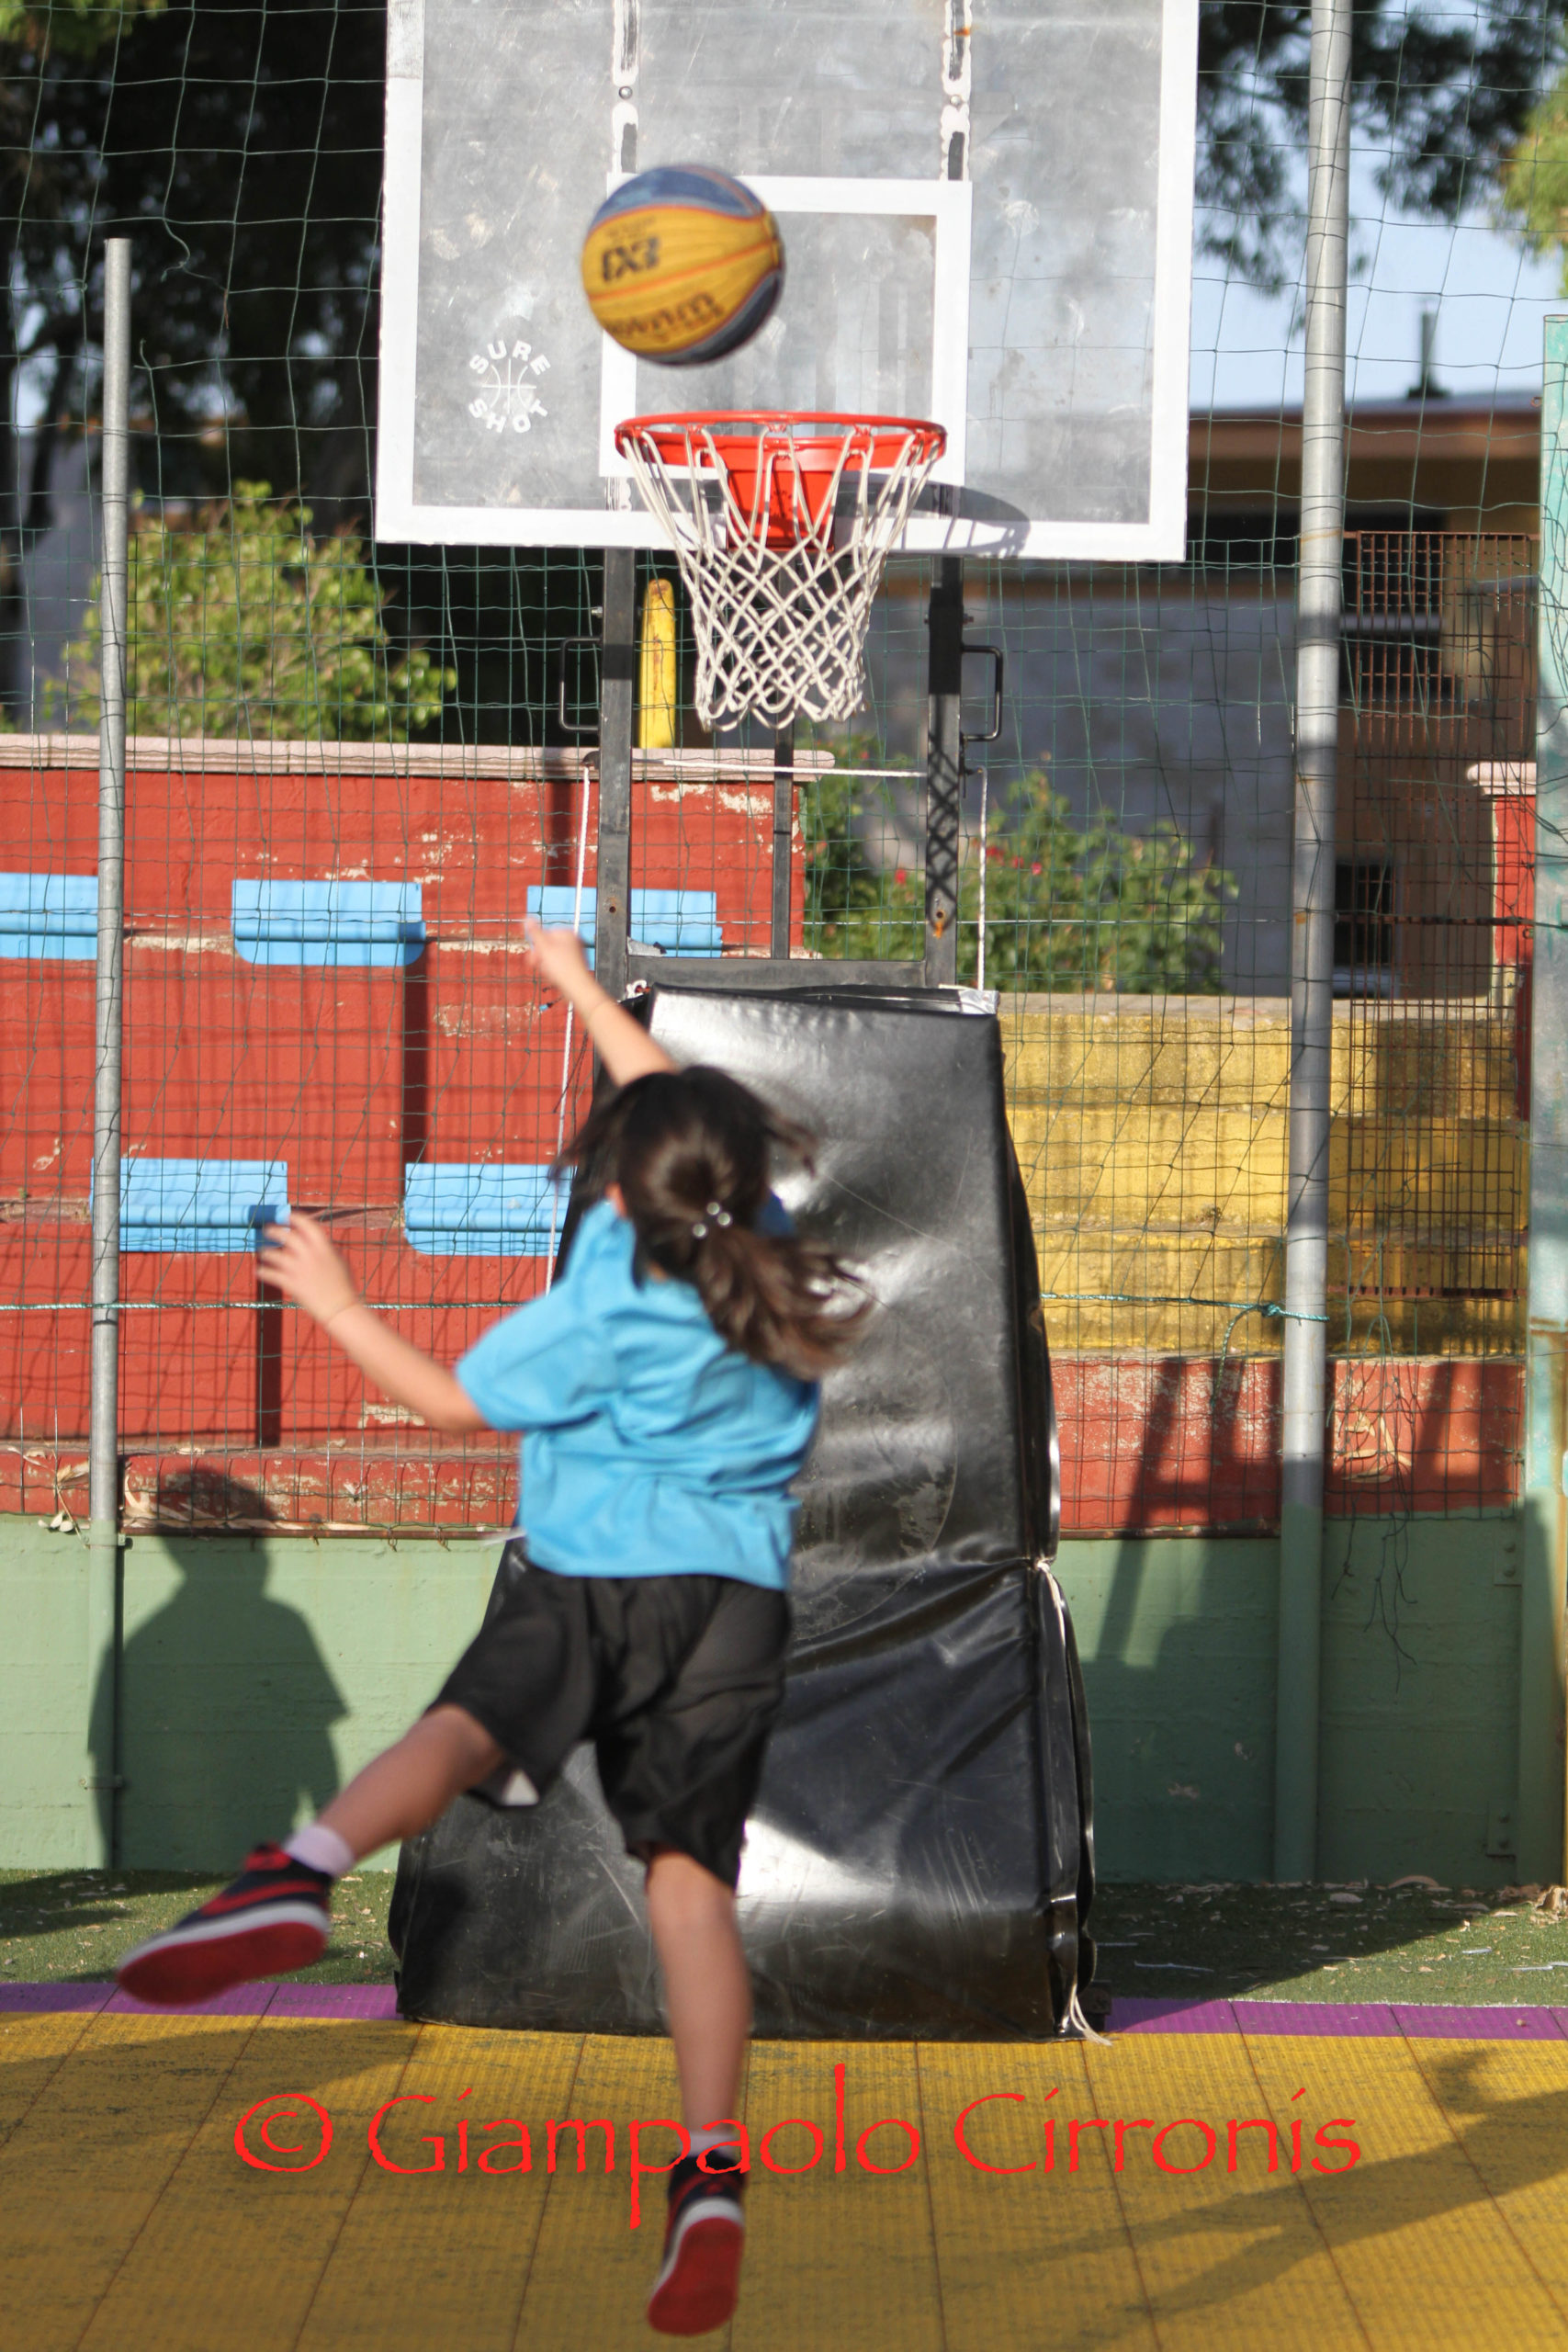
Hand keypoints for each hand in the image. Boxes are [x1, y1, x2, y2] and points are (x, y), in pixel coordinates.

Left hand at [257, 1210, 359, 1326]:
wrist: (341, 1308)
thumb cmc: (343, 1285)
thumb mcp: (338, 1261)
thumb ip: (325, 1249)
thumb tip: (312, 1241)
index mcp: (324, 1247)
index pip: (307, 1225)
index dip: (295, 1218)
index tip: (286, 1216)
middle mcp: (310, 1255)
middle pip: (287, 1236)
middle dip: (275, 1231)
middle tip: (267, 1230)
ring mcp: (299, 1269)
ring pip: (275, 1255)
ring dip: (266, 1252)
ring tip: (262, 1252)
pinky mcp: (292, 1284)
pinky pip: (271, 1275)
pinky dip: (263, 1272)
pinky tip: (258, 1270)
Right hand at [523, 917, 593, 1000]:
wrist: (577, 987)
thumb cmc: (562, 967)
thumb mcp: (543, 948)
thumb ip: (534, 932)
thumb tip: (527, 918)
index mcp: (567, 933)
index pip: (545, 934)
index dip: (537, 946)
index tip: (534, 956)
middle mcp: (573, 941)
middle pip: (548, 945)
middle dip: (541, 956)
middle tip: (537, 965)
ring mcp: (575, 953)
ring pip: (552, 956)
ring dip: (546, 964)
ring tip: (549, 973)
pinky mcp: (575, 965)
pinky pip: (559, 964)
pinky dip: (554, 970)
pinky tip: (555, 977)